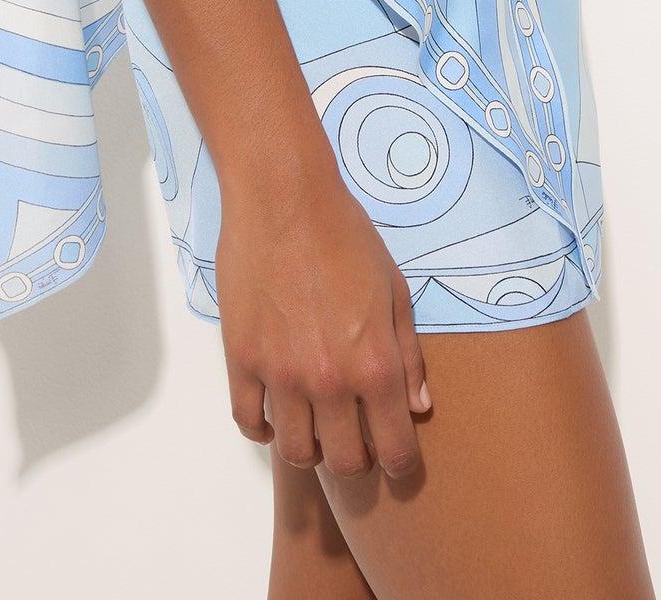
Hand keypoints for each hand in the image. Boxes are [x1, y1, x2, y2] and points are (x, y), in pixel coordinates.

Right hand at [216, 149, 432, 479]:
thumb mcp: (395, 290)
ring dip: (310, 447)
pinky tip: (276, 415)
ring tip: (316, 424)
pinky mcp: (242, 360)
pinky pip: (248, 422)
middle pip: (344, 462)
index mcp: (375, 364)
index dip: (400, 462)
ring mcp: (281, 374)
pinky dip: (263, 430)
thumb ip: (409, 356)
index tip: (396, 457)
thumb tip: (418, 407)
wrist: (284, 199)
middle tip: (356, 436)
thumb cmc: (345, 235)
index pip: (394, 449)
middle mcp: (329, 380)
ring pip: (296, 451)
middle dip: (356, 459)